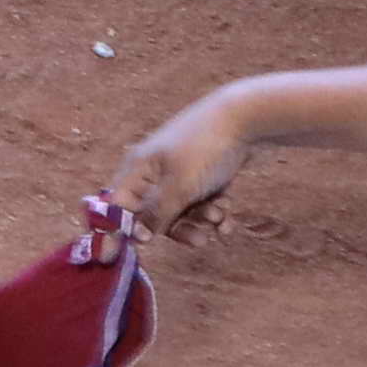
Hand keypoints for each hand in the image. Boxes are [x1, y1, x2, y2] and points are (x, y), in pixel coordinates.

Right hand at [112, 77, 260, 238]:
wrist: (246, 120)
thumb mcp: (179, 186)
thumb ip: (156, 214)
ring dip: (202, 219)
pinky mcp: (202, 177)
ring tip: (220, 215)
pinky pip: (202, 205)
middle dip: (180, 227)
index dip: (126, 227)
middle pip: (155, 215)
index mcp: (139, 170)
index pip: (119, 206)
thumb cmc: (204, 149)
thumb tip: (135, 238)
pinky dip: (215, 213)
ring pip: (182, 212)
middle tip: (201, 238)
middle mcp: (154, 173)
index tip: (144, 246)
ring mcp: (179, 174)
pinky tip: (228, 216)